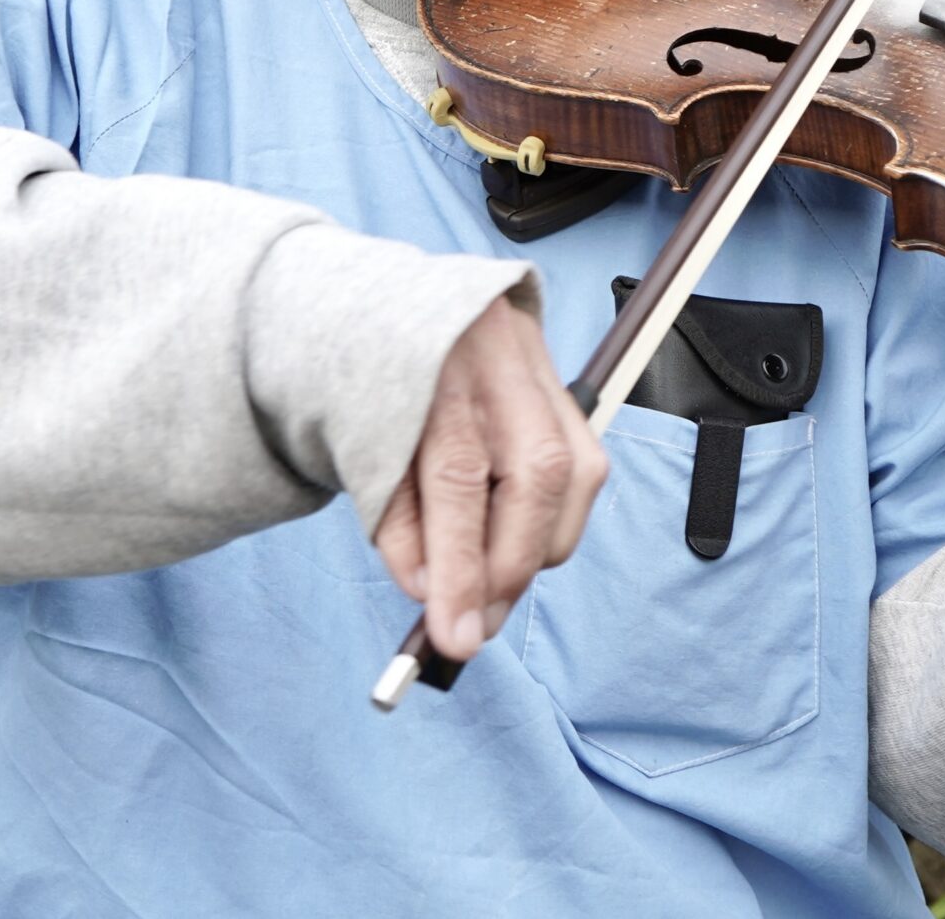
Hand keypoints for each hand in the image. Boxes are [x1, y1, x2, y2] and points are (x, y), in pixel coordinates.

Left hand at [373, 296, 607, 661]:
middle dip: (508, 568)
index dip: (459, 567)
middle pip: (535, 477)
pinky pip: (586, 466)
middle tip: (473, 624)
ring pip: (575, 477)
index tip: (453, 637)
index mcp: (428, 371)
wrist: (394, 307)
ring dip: (537, 547)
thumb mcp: (358, 449)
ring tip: (490, 577)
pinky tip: (515, 532)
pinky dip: (555, 516)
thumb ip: (397, 522)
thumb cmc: (373, 387)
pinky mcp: (564, 385)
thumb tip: (433, 595)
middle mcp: (495, 362)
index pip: (455, 480)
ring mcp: (539, 368)